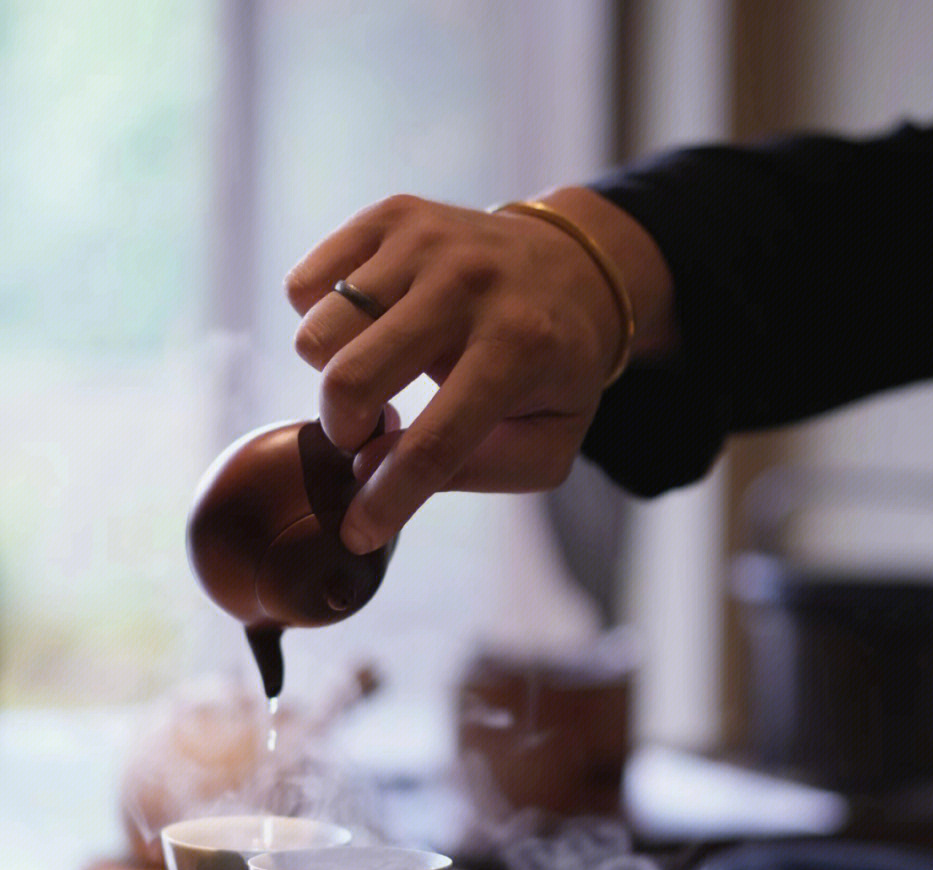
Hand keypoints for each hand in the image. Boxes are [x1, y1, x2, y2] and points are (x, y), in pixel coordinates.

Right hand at [285, 187, 674, 551]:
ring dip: (334, 373)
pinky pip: (305, 287)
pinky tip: (371, 328)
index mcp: (519, 350)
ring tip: (379, 374)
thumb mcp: (545, 446)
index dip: (386, 500)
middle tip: (372, 433)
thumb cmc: (551, 375)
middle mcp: (469, 284)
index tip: (356, 533)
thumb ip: (469, 473)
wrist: (570, 267)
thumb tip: (367, 469)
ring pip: (317, 333)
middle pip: (352, 381)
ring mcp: (426, 241)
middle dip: (345, 431)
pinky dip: (322, 321)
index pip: (434, 445)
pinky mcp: (391, 216)